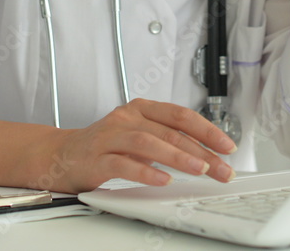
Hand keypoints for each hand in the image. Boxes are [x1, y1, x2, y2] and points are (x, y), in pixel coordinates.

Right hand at [41, 99, 237, 192]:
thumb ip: (167, 140)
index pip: (181, 116)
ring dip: (178, 157)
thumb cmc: (106, 146)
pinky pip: (124, 164)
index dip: (207, 130)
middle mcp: (127, 118)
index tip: (227, 146)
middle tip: (221, 168)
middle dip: (201, 151)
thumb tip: (207, 154)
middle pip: (170, 132)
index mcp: (141, 108)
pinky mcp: (97, 158)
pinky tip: (162, 180)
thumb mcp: (139, 135)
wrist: (61, 155)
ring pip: (149, 143)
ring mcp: (110, 137)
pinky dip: (145, 172)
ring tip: (199, 169)